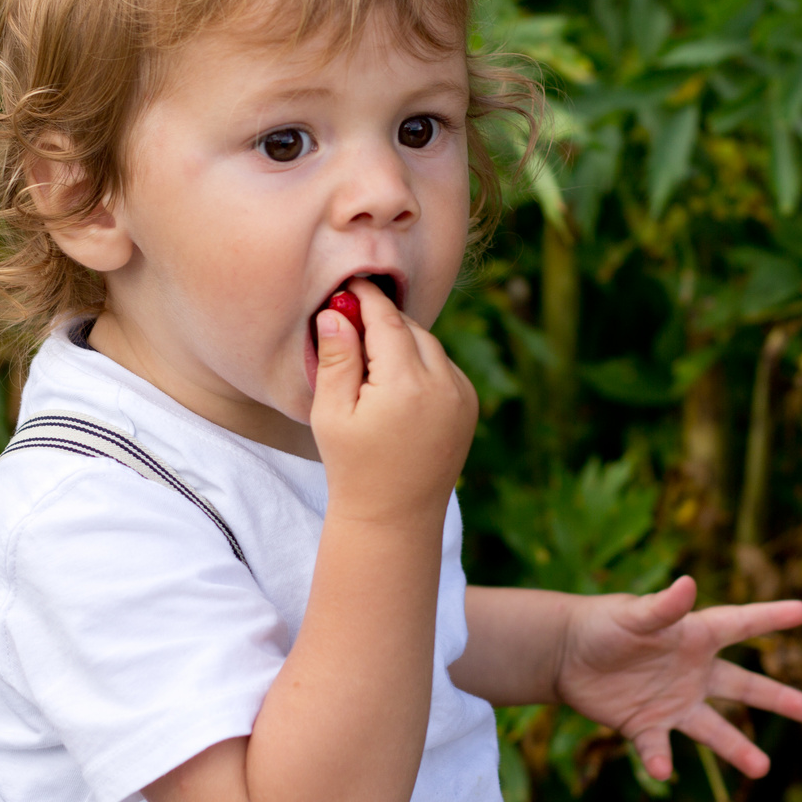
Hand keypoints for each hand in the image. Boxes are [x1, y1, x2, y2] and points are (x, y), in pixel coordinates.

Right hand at [309, 277, 476, 524]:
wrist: (395, 517)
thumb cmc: (353, 466)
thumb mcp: (332, 412)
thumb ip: (336, 358)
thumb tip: (334, 312)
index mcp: (406, 384)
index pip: (388, 321)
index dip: (367, 299)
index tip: (351, 284)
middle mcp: (443, 384)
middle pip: (412, 330)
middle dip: (384, 322)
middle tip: (352, 322)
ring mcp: (462, 396)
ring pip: (431, 346)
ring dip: (404, 343)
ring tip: (370, 359)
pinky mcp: (470, 406)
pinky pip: (444, 367)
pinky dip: (422, 363)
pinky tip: (395, 384)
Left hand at [556, 576, 801, 779]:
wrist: (564, 653)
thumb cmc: (602, 623)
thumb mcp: (632, 613)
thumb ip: (662, 606)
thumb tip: (688, 584)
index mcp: (693, 636)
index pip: (740, 624)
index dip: (771, 617)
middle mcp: (691, 671)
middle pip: (741, 686)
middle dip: (775, 697)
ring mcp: (671, 701)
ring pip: (713, 729)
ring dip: (736, 748)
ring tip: (763, 768)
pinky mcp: (644, 724)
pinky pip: (658, 747)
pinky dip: (659, 759)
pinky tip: (662, 772)